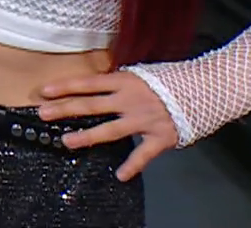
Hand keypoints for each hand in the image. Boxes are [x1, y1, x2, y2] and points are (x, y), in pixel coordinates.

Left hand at [37, 71, 179, 180]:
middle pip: (91, 105)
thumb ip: (120, 83)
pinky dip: (132, 166)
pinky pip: (143, 154)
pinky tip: (120, 175)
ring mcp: (145, 119)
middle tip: (43, 113)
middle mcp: (131, 100)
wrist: (207, 88)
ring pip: (110, 130)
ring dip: (87, 136)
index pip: (89, 83)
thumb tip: (96, 87)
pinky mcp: (161, 137)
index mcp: (125, 81)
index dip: (65, 86)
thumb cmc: (171, 80)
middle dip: (65, 109)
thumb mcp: (142, 74)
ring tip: (67, 141)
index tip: (44, 91)